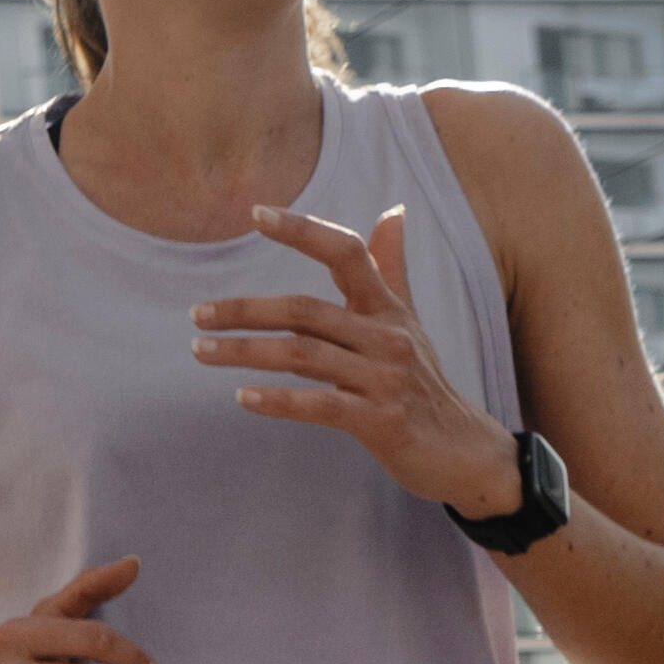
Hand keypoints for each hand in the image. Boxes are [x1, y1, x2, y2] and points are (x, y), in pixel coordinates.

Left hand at [192, 207, 521, 514]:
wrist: (466, 452)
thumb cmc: (425, 383)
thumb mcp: (408, 321)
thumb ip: (390, 269)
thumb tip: (392, 211)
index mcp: (388, 307)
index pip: (346, 251)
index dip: (303, 229)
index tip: (256, 213)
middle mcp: (388, 337)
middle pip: (305, 310)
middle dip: (246, 310)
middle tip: (197, 314)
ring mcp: (385, 379)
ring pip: (303, 355)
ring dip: (245, 352)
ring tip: (202, 350)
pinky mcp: (382, 422)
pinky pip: (320, 405)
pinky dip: (278, 401)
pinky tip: (242, 398)